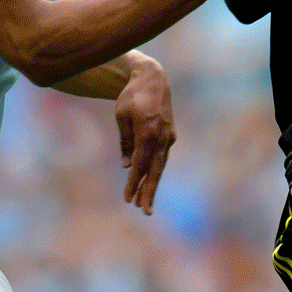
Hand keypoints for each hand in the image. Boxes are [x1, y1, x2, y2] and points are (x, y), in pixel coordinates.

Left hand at [113, 56, 174, 212]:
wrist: (153, 79)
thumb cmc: (132, 96)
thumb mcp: (121, 116)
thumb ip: (126, 142)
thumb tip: (128, 166)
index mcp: (148, 131)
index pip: (140, 164)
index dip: (133, 183)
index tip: (127, 199)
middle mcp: (162, 137)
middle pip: (154, 170)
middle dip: (148, 192)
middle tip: (145, 211)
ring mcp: (168, 137)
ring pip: (160, 166)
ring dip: (152, 185)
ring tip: (145, 203)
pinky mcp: (170, 136)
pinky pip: (161, 157)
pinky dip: (155, 171)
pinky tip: (148, 183)